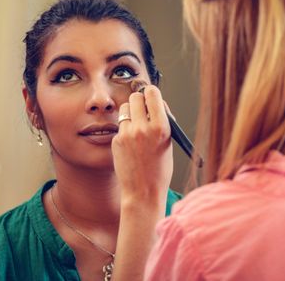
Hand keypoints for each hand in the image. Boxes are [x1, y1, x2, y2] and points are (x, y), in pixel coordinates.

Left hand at [111, 85, 172, 203]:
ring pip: (125, 108)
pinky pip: (121, 125)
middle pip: (136, 97)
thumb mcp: (168, 142)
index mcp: (161, 127)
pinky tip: (131, 144)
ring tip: (137, 127)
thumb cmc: (159, 168)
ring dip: (131, 112)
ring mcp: (128, 133)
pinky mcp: (117, 140)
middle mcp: (143, 128)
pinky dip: (125, 129)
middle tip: (142, 109)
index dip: (152, 94)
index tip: (151, 96)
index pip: (153, 94)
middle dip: (140, 100)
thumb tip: (155, 101)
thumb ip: (161, 120)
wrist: (143, 192)